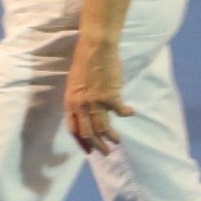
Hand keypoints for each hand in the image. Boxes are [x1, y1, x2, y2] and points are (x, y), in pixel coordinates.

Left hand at [65, 34, 131, 152]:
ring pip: (103, 128)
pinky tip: (130, 112)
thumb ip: (80, 101)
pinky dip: (126, 113)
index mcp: (70, 102)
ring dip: (111, 137)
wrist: (95, 47)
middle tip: (106, 152)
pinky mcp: (110, 96)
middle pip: (88, 133)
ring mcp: (95, 102)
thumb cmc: (85, 63)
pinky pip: (120, 112)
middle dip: (97, 146)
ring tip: (118, 141)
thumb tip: (89, 114)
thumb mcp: (76, 85)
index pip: (74, 129)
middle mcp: (81, 105)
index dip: (82, 142)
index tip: (89, 152)